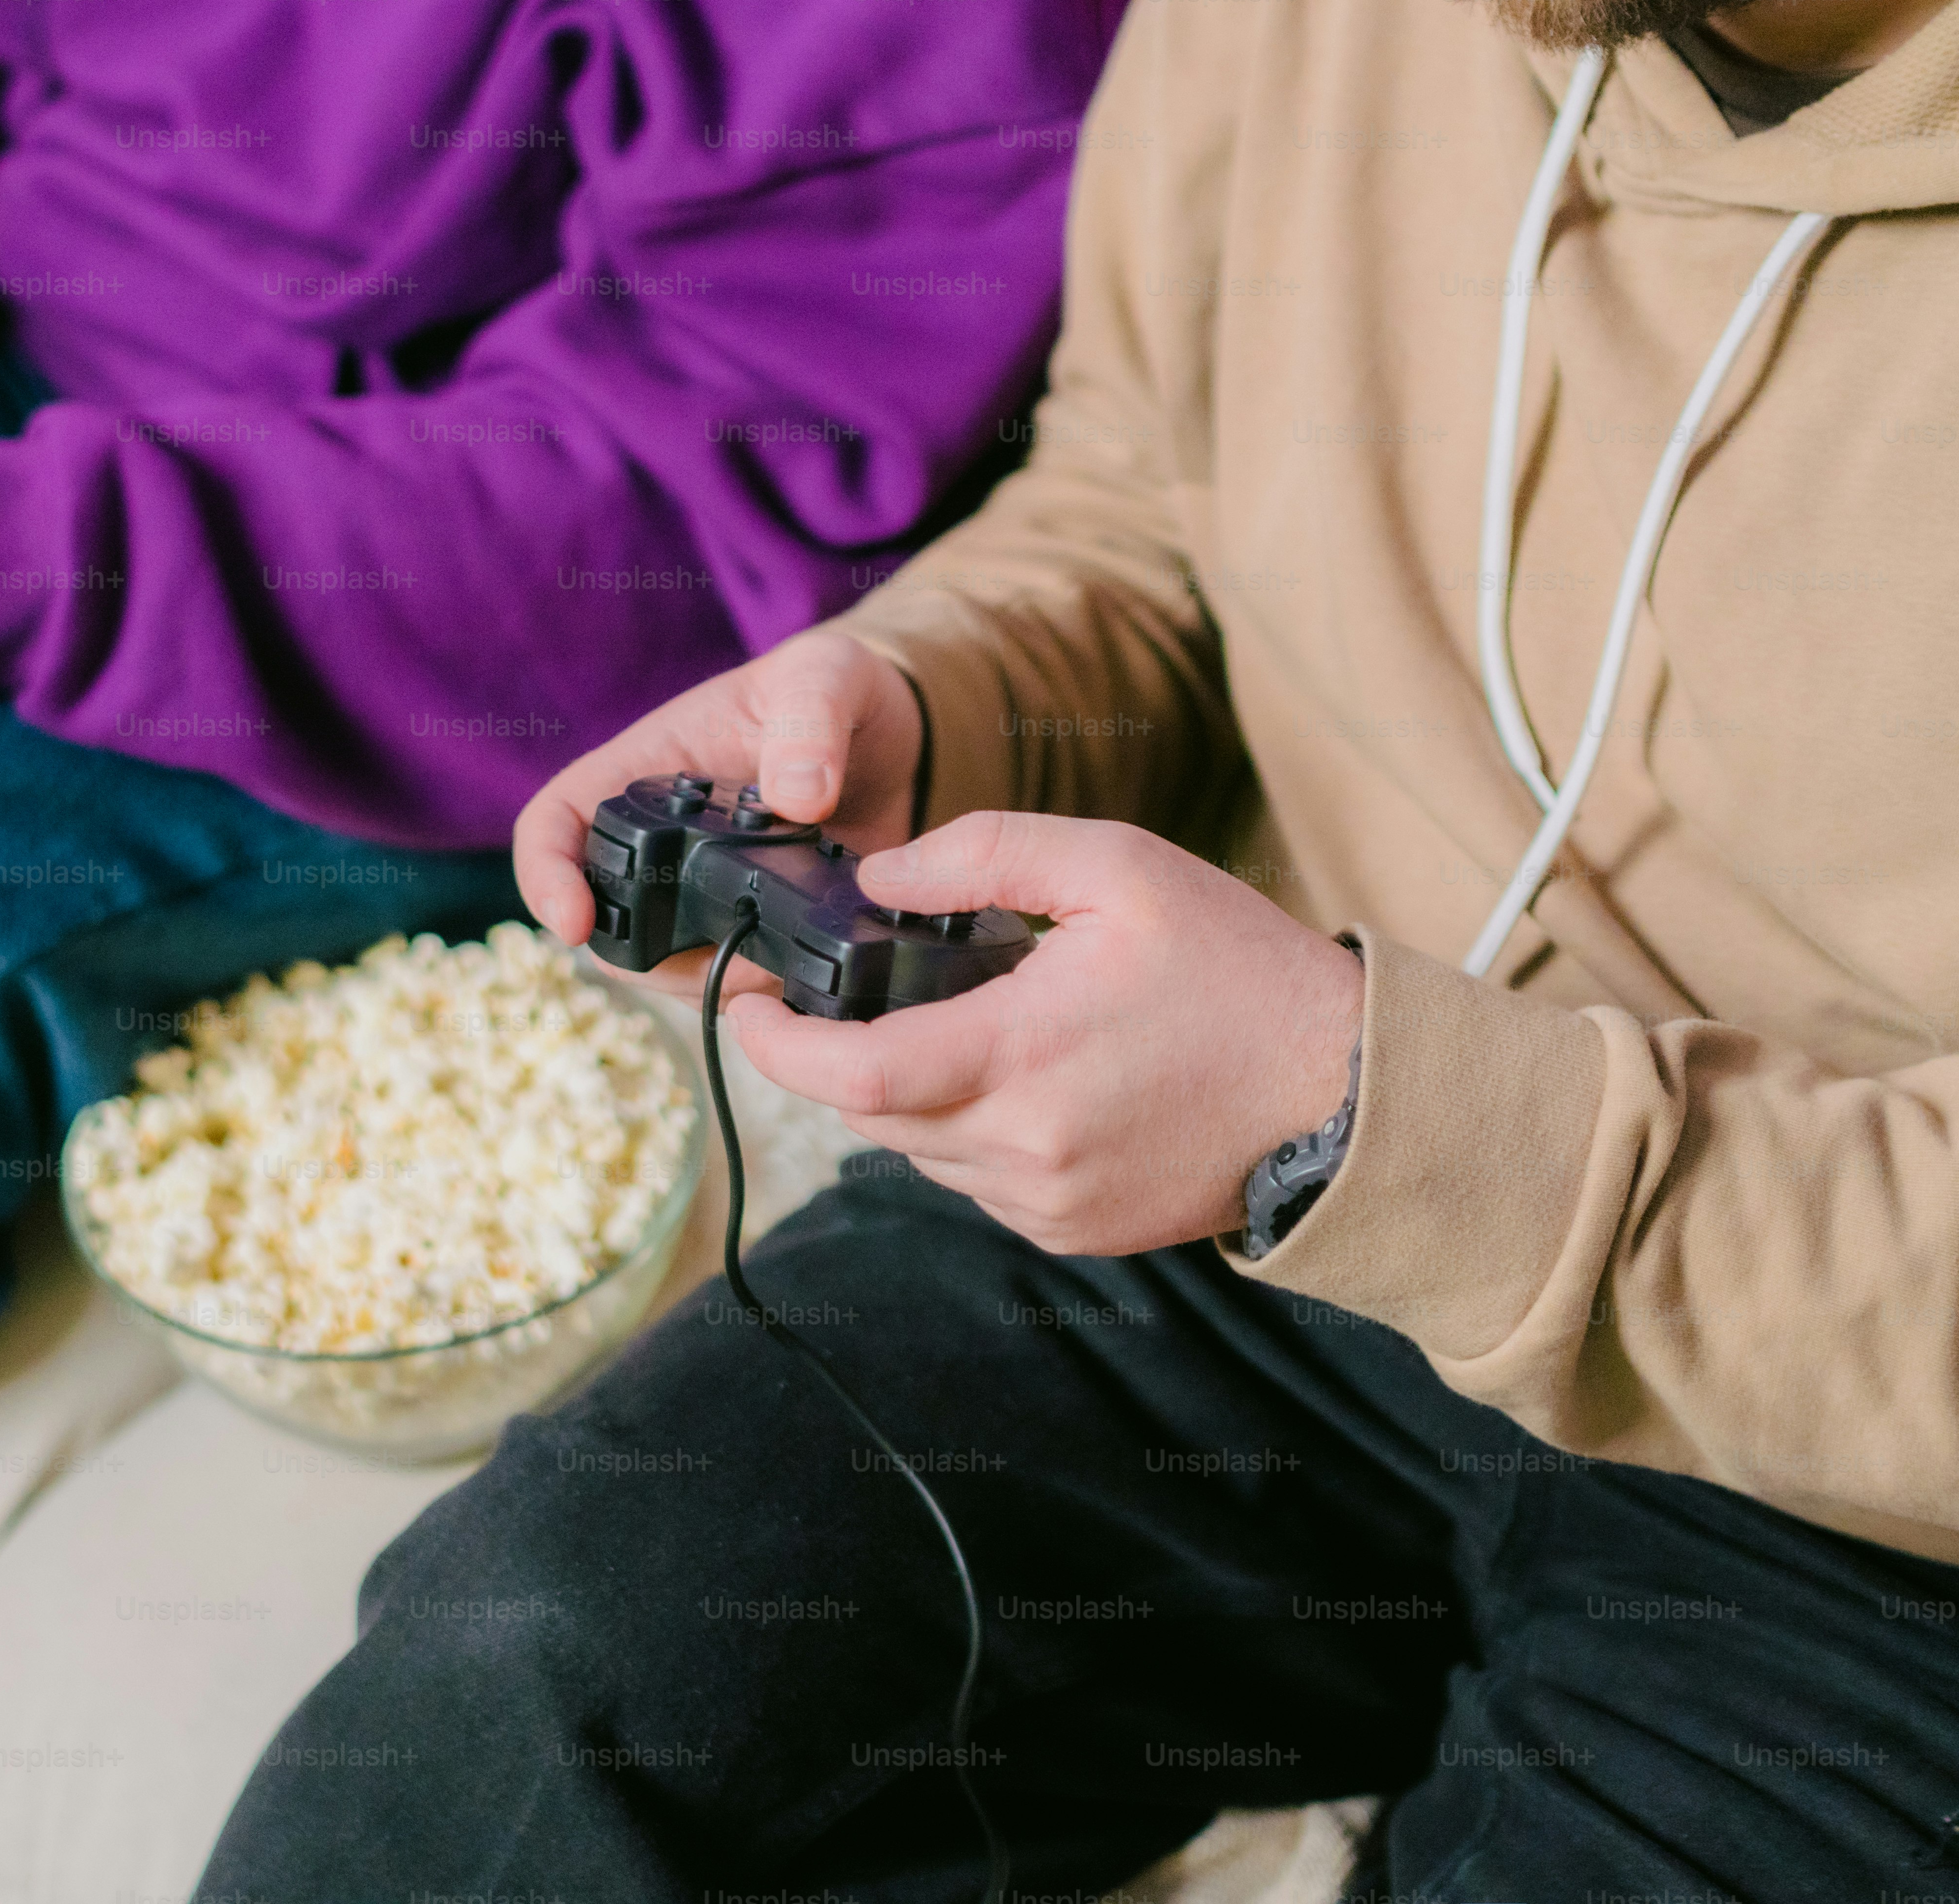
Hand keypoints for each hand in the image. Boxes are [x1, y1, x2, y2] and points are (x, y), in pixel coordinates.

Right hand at [513, 631, 924, 998]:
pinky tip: (808, 964)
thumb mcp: (824, 677)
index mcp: (644, 772)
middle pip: (605, 924)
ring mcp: (700, 895)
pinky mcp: (751, 930)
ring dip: (716, 980)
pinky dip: (763, 988)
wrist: (893, 739)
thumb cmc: (834, 689)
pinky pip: (731, 983)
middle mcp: (659, 844)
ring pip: (666, 969)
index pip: (555, 824)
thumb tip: (799, 798)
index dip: (545, 875)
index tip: (572, 922)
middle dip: (650, 959)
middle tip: (730, 954)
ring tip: (786, 955)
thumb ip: (810, 721)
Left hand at [727, 812, 1363, 1255]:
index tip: (741, 1004)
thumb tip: (878, 875)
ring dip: (907, 1091)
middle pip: (868, 1111)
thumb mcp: (1118, 868)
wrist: (1344, 1092)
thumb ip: (985, 855)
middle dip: (837, 1055)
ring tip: (959, 1024)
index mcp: (1023, 1055)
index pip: (852, 1073)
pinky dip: (966, 1130)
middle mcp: (1022, 1146)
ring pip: (915, 1148)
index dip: (776, 1044)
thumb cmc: (1238, 970)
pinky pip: (971, 1181)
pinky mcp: (1067, 1231)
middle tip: (846, 994)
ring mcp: (1043, 1201)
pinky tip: (1022, 1080)